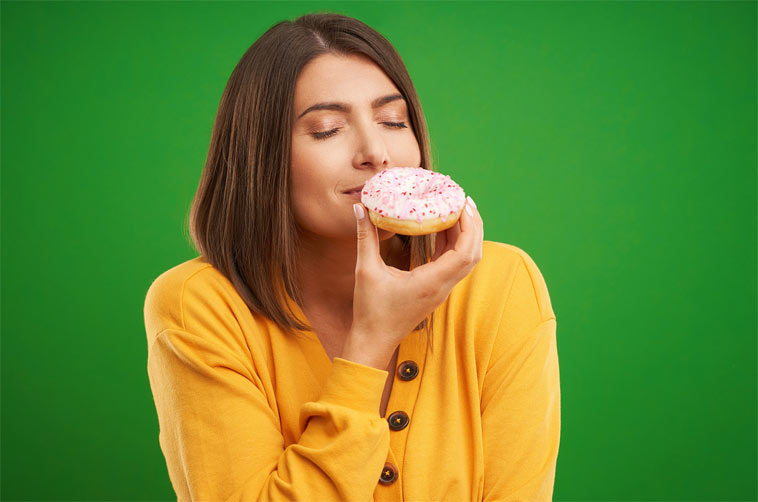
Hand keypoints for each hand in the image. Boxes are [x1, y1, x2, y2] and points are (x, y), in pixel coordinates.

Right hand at [343, 197, 482, 368]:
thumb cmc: (370, 311)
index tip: (462, 203)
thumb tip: (359, 209)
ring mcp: (441, 290)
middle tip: (463, 200)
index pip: (464, 252)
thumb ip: (365, 237)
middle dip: (473, 225)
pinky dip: (453, 244)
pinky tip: (442, 228)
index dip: (469, 226)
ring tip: (456, 209)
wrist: (374, 341)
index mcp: (431, 283)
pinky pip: (453, 264)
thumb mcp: (365, 271)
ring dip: (465, 234)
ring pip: (466, 260)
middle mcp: (442, 287)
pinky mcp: (436, 290)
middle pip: (473, 254)